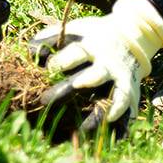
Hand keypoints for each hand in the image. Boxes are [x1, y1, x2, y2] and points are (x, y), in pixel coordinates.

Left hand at [29, 0, 162, 127]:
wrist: (133, 34)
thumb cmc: (95, 35)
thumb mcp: (75, 29)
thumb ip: (52, 37)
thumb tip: (29, 52)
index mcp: (93, 46)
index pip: (76, 53)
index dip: (60, 61)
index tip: (47, 70)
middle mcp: (109, 63)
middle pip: (93, 77)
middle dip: (69, 91)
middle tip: (45, 102)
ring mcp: (122, 78)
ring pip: (115, 96)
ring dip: (100, 114)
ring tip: (82, 131)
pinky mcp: (131, 91)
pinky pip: (128, 108)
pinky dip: (121, 120)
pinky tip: (109, 133)